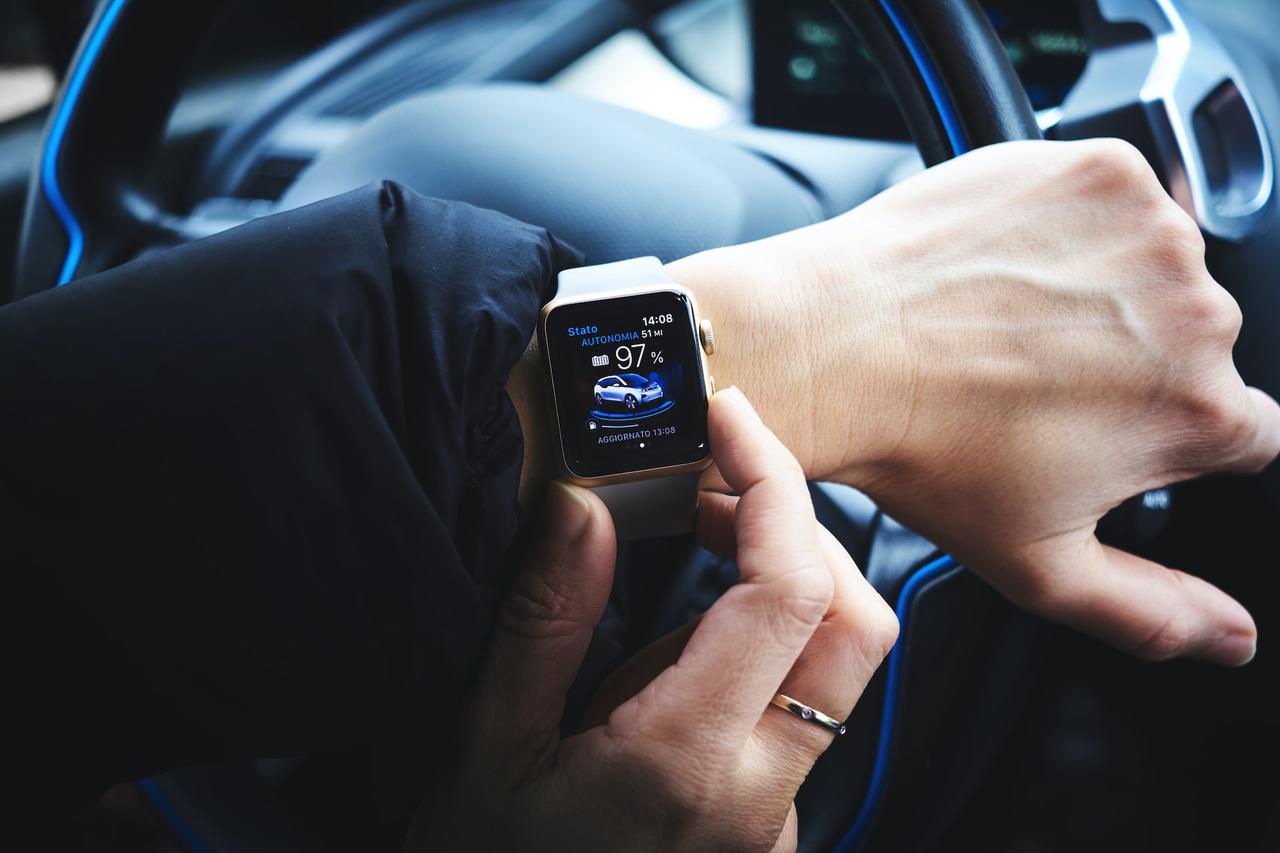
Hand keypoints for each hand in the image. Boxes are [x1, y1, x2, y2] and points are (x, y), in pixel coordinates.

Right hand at [409, 388, 896, 852]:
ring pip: (842, 670)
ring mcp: (772, 820)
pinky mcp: (764, 825)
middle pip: (857, 626)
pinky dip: (769, 637)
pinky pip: (801, 710)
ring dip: (790, 577)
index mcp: (685, 763)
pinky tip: (688, 624)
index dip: (772, 487)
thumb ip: (545, 615)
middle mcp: (757, 796)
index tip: (728, 422)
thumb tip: (586, 502)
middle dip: (801, 526)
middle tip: (713, 476)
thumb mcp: (486, 740)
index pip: (789, 594)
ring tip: (696, 534)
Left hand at [669, 138, 1279, 665]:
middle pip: (1195, 342)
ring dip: (1104, 285)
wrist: (830, 347)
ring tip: (1009, 318)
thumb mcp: (1039, 566)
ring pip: (1157, 266)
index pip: (1239, 430)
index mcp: (1198, 415)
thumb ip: (1151, 612)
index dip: (1168, 431)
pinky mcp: (1099, 170)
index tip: (1105, 423)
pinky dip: (1073, 220)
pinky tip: (1005, 263)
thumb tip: (1231, 638)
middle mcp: (1197, 317)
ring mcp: (1151, 232)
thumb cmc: (922, 454)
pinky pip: (1116, 195)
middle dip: (1133, 359)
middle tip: (1036, 375)